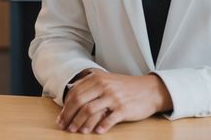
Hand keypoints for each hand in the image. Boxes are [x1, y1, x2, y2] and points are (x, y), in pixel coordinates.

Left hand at [56, 70, 172, 133]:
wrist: (149, 90)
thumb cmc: (126, 87)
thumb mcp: (107, 80)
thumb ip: (90, 86)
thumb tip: (70, 96)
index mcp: (98, 78)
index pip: (75, 93)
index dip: (65, 107)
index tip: (61, 118)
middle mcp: (104, 86)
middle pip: (79, 102)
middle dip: (69, 117)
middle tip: (64, 127)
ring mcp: (114, 97)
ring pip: (90, 111)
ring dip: (80, 124)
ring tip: (76, 131)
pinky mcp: (123, 108)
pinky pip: (108, 119)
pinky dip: (100, 127)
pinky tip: (96, 132)